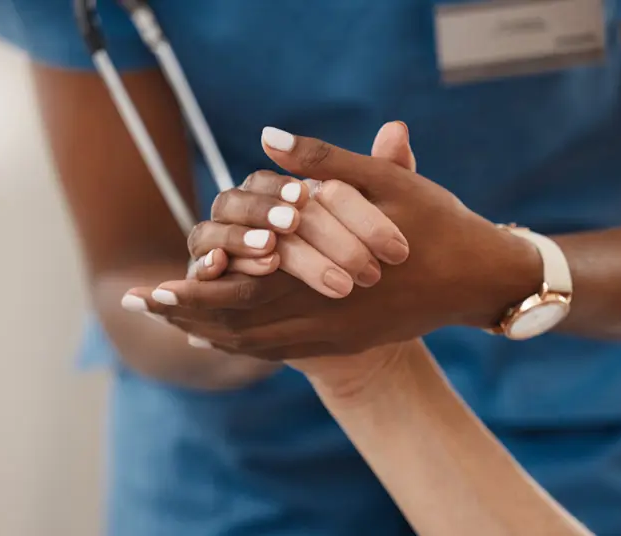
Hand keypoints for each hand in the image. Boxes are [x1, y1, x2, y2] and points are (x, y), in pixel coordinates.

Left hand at [126, 122, 541, 359]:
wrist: (479, 277)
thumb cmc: (435, 224)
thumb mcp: (384, 183)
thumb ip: (322, 161)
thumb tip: (264, 136)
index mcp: (325, 278)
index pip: (238, 291)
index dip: (190, 292)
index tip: (146, 290)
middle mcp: (324, 317)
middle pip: (237, 327)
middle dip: (186, 316)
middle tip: (141, 306)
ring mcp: (335, 336)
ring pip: (257, 344)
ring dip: (210, 333)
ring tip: (172, 322)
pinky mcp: (347, 341)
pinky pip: (283, 351)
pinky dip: (245, 346)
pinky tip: (225, 339)